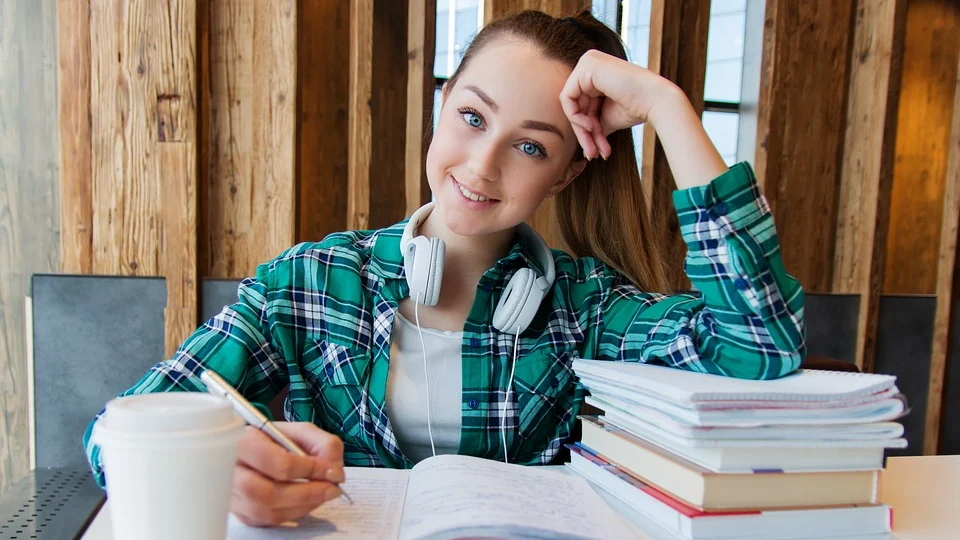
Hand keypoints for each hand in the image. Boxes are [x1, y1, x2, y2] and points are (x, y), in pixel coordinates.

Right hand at [231, 422, 345, 526]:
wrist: (248, 450)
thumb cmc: (273, 439)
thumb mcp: (299, 431)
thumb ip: (322, 444)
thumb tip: (334, 471)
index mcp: (242, 442)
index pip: (278, 463)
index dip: (310, 470)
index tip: (332, 471)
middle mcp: (229, 472)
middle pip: (267, 494)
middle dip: (307, 494)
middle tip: (331, 489)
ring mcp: (231, 495)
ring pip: (267, 512)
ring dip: (302, 506)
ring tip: (321, 494)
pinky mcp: (239, 512)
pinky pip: (267, 521)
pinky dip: (292, 513)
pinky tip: (304, 501)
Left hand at [559, 49, 680, 159]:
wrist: (656, 101)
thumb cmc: (636, 108)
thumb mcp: (606, 117)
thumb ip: (591, 124)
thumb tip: (585, 148)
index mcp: (595, 71)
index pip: (580, 103)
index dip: (586, 129)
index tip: (596, 149)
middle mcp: (589, 62)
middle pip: (575, 105)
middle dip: (584, 133)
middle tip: (593, 154)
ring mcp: (587, 61)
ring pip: (570, 104)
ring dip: (582, 130)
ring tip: (595, 147)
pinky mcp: (586, 66)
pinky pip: (567, 97)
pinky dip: (575, 117)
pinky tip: (590, 127)